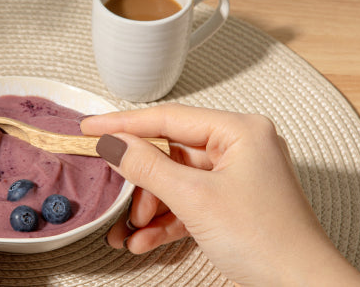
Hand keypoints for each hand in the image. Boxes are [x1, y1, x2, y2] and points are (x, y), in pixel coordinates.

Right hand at [81, 103, 359, 285]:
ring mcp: (234, 177)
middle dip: (142, 185)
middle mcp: (238, 148)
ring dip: (150, 209)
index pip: (169, 119)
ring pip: (175, 182)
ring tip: (131, 232)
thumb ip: (147, 166)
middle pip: (170, 154)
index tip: (91, 128)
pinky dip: (165, 221)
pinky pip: (187, 203)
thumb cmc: (267, 240)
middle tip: (116, 194)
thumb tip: (112, 144)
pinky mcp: (229, 203)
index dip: (124, 124)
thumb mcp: (195, 198)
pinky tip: (145, 240)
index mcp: (239, 131)